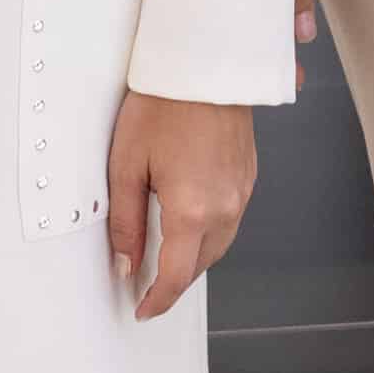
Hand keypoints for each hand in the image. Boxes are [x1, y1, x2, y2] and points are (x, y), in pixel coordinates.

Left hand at [108, 92, 256, 318]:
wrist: (206, 63)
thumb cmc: (164, 102)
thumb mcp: (127, 164)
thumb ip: (125, 221)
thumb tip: (125, 261)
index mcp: (192, 210)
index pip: (175, 276)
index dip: (157, 300)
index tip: (143, 308)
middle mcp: (225, 207)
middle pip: (200, 265)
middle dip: (175, 281)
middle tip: (147, 285)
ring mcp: (241, 192)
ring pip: (219, 245)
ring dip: (194, 258)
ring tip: (166, 255)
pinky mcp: (248, 176)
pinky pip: (231, 219)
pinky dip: (210, 232)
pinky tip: (191, 220)